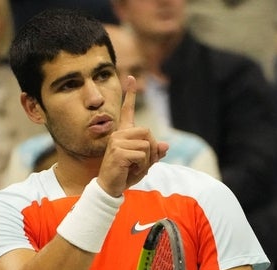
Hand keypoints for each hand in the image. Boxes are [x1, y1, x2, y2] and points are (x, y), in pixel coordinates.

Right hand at [97, 76, 168, 196]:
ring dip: (147, 161)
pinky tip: (130, 170)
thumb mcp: (144, 163)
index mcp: (124, 134)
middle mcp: (119, 134)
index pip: (127, 110)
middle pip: (148, 132)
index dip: (130, 94)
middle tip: (142, 163)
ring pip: (147, 145)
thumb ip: (154, 153)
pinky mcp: (118, 151)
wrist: (111, 186)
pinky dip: (142, 166)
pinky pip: (142, 155)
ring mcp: (117, 141)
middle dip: (151, 150)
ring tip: (134, 167)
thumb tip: (165, 145)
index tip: (131, 77)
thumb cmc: (126, 174)